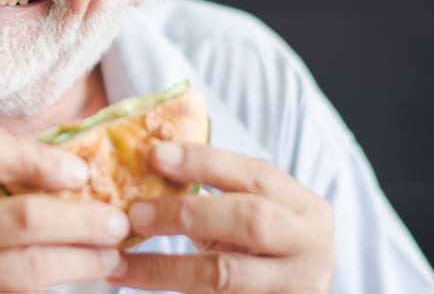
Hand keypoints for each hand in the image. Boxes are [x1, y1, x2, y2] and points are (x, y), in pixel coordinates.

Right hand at [0, 132, 130, 292]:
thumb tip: (70, 166)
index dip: (39, 158)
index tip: (80, 172)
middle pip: (22, 219)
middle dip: (81, 220)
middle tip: (116, 222)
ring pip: (29, 272)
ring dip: (80, 263)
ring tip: (110, 256)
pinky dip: (54, 293)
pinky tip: (78, 284)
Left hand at [109, 142, 334, 292]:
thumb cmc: (257, 258)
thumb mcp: (247, 222)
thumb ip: (213, 197)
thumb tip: (142, 167)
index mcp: (307, 209)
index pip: (256, 174)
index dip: (205, 161)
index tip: (156, 154)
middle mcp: (314, 247)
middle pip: (249, 219)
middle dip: (185, 212)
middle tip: (133, 213)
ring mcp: (299, 288)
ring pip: (225, 273)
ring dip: (165, 267)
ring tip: (119, 263)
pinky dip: (170, 292)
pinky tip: (133, 284)